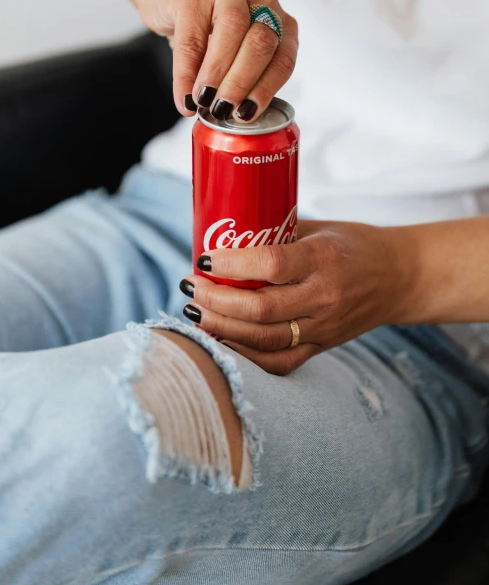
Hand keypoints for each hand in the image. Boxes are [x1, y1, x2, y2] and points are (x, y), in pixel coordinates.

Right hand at [134, 0, 297, 119]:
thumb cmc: (206, 29)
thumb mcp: (232, 52)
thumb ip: (241, 76)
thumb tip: (236, 116)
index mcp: (278, 19)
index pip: (283, 59)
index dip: (265, 91)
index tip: (246, 115)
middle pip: (261, 44)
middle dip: (242, 84)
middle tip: (224, 111)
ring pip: (233, 33)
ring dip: (218, 74)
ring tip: (205, 102)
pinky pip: (192, 39)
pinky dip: (187, 73)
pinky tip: (184, 96)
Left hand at [181, 220, 415, 374]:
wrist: (400, 278)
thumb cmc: (355, 245)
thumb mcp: (320, 228)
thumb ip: (276, 235)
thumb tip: (222, 236)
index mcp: (325, 259)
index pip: (271, 265)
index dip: (231, 264)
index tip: (204, 258)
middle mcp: (325, 297)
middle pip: (260, 308)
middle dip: (216, 301)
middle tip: (191, 287)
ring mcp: (324, 327)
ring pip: (264, 339)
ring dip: (221, 328)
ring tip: (195, 314)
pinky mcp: (322, 347)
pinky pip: (278, 362)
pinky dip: (244, 355)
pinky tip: (220, 340)